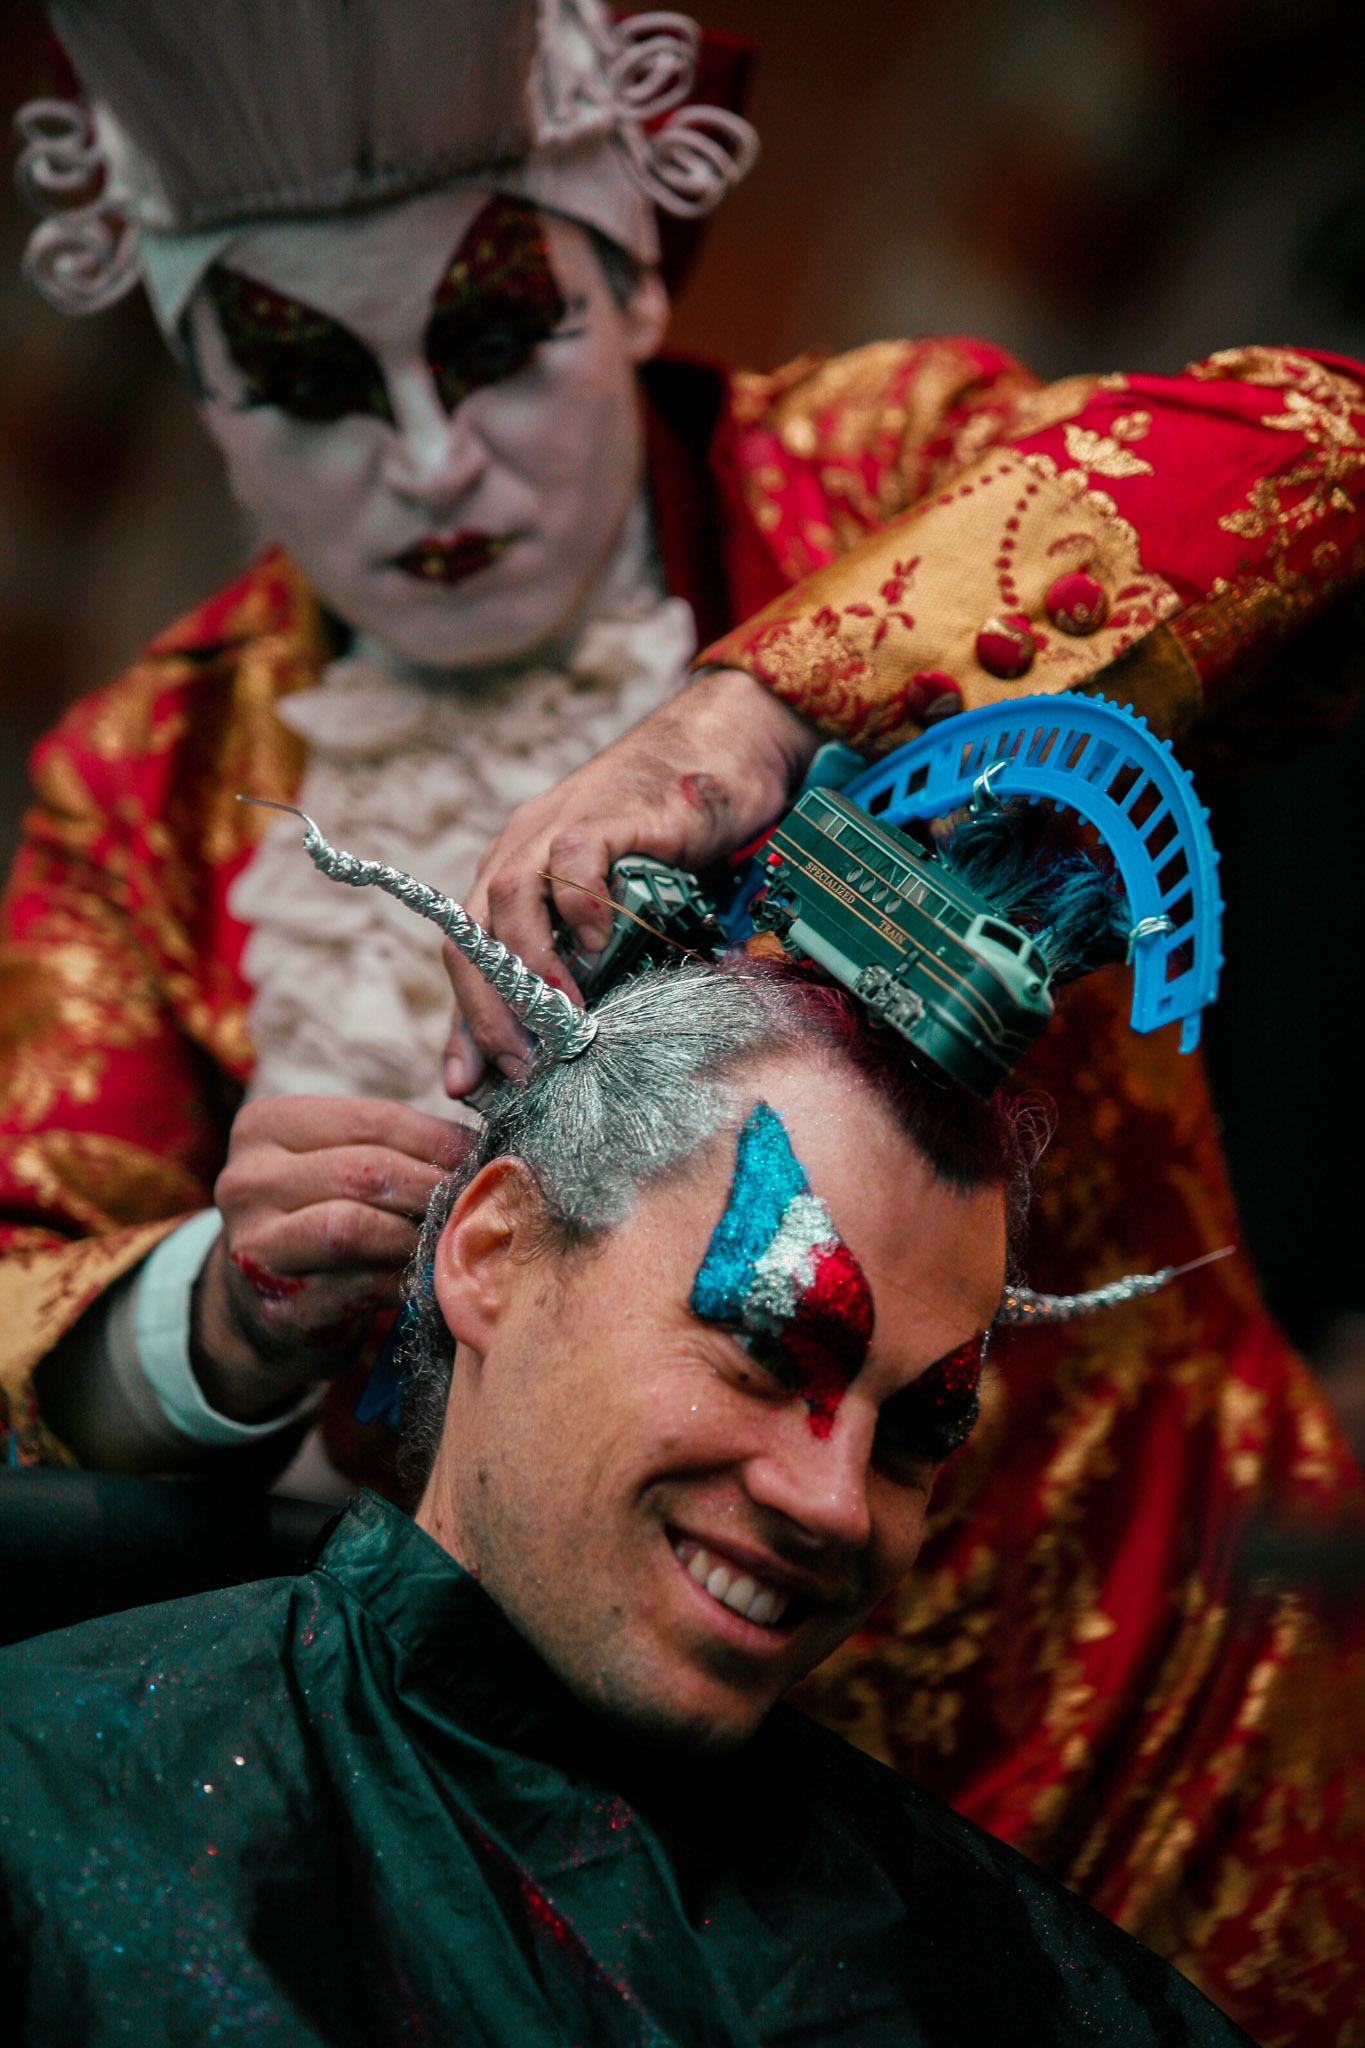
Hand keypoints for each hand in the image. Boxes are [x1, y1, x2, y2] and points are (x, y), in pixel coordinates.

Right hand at [192, 1096, 472, 1421]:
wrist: (263, 1306)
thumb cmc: (320, 1217)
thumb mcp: (337, 1163)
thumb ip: (392, 1145)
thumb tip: (481, 1147)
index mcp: (264, 1127)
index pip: (371, 1120)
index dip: (438, 1138)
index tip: (481, 1155)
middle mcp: (245, 1181)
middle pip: (366, 1171)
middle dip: (434, 1186)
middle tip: (477, 1199)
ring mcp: (253, 1246)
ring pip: (354, 1227)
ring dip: (417, 1233)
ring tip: (452, 1234)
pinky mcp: (275, 1304)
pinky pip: (358, 1285)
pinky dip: (402, 1279)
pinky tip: (424, 1276)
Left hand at [443, 667, 819, 1089]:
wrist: (718, 747)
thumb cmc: (670, 838)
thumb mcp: (616, 910)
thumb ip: (584, 959)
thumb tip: (562, 1038)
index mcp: (511, 875)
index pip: (466, 956)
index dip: (462, 1022)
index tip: (465, 1084)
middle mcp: (519, 850)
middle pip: (470, 936)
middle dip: (486, 1010)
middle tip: (518, 1067)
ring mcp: (556, 827)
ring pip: (509, 902)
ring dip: (529, 969)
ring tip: (561, 1019)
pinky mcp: (604, 813)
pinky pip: (573, 862)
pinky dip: (580, 908)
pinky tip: (602, 944)